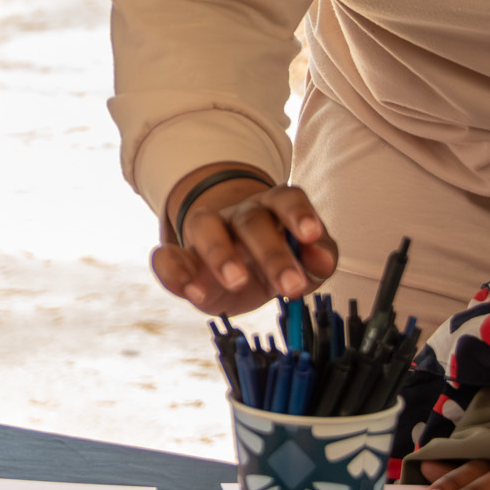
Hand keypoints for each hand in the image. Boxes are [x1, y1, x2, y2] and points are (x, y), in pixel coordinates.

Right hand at [153, 172, 338, 317]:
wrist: (234, 269)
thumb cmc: (273, 260)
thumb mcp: (302, 262)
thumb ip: (317, 260)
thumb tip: (322, 262)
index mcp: (273, 208)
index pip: (286, 199)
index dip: (299, 214)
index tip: (311, 234)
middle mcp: (239, 214)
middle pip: (251, 220)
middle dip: (272, 252)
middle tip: (290, 285)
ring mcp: (206, 232)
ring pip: (206, 226)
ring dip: (220, 253)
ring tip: (236, 282)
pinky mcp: (181, 257)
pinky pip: (167, 256)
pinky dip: (174, 271)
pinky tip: (191, 291)